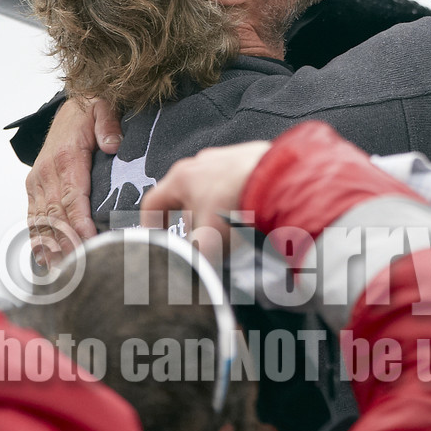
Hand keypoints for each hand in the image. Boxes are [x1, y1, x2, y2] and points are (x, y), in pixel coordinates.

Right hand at [26, 98, 121, 264]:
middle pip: (55, 216)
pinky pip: (32, 215)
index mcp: (66, 158)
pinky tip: (44, 257)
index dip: (79, 223)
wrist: (70, 106)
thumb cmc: (88, 111)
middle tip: (79, 265)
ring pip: (41, 220)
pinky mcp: (34, 186)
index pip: (72, 198)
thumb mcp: (103, 109)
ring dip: (50, 246)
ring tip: (61, 270)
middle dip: (66, 243)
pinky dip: (36, 237)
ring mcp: (37, 181)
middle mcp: (47, 172)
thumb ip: (108, 126)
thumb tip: (113, 145)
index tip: (89, 242)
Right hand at [139, 141, 271, 264]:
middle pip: (184, 198)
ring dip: (215, 212)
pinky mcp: (252, 159)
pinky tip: (250, 217)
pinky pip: (237, 183)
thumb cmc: (240, 204)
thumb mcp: (207, 241)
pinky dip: (238, 200)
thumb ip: (193, 258)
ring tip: (229, 232)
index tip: (157, 239)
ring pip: (212, 191)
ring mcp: (227, 158)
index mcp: (181, 178)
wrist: (280, 181)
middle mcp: (202, 163)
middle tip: (199, 242)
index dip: (151, 225)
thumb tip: (190, 272)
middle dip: (190, 223)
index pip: (152, 203)